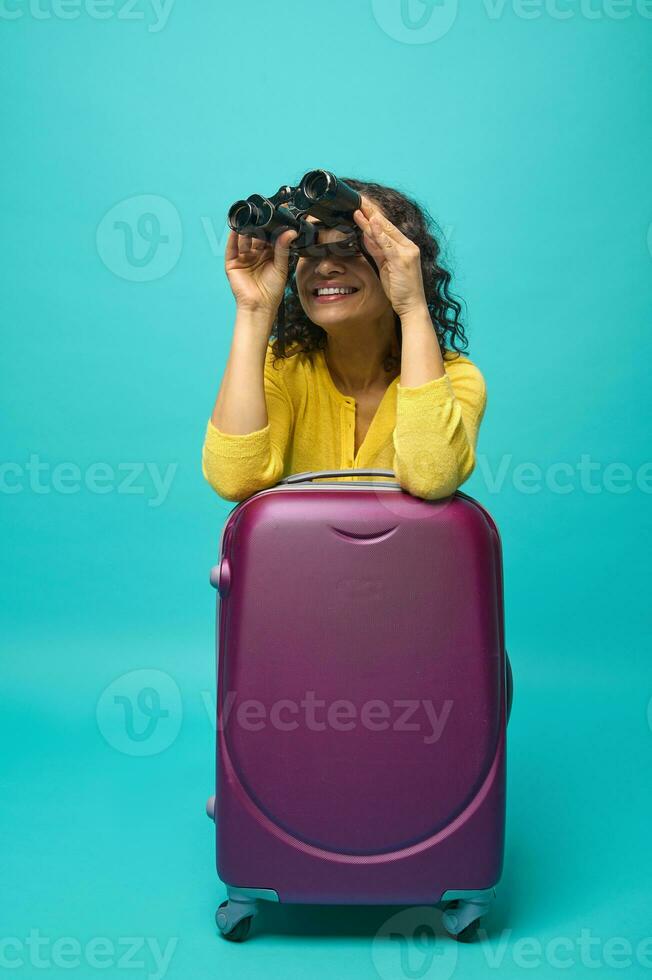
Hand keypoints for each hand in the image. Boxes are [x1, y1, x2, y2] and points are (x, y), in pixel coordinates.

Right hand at [225, 226, 297, 316]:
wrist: (260, 306)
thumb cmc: (272, 292)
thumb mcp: (280, 267)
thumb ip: (282, 248)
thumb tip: (289, 232)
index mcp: (268, 255)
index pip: (269, 237)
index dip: (271, 228)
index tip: (276, 218)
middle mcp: (255, 255)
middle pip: (255, 236)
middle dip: (258, 227)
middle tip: (262, 216)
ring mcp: (243, 258)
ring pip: (243, 240)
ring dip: (246, 230)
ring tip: (251, 220)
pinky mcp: (232, 263)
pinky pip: (231, 248)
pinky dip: (233, 238)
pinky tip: (236, 229)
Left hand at [353, 195, 427, 318]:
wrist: (412, 306)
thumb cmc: (400, 290)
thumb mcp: (386, 268)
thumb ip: (378, 250)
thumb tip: (367, 235)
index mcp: (403, 248)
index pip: (386, 228)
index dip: (373, 216)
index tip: (362, 206)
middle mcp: (407, 247)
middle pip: (386, 225)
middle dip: (371, 212)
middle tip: (358, 200)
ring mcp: (406, 252)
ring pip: (386, 231)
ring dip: (372, 218)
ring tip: (360, 207)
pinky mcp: (402, 260)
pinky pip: (388, 243)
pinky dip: (379, 233)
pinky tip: (370, 223)